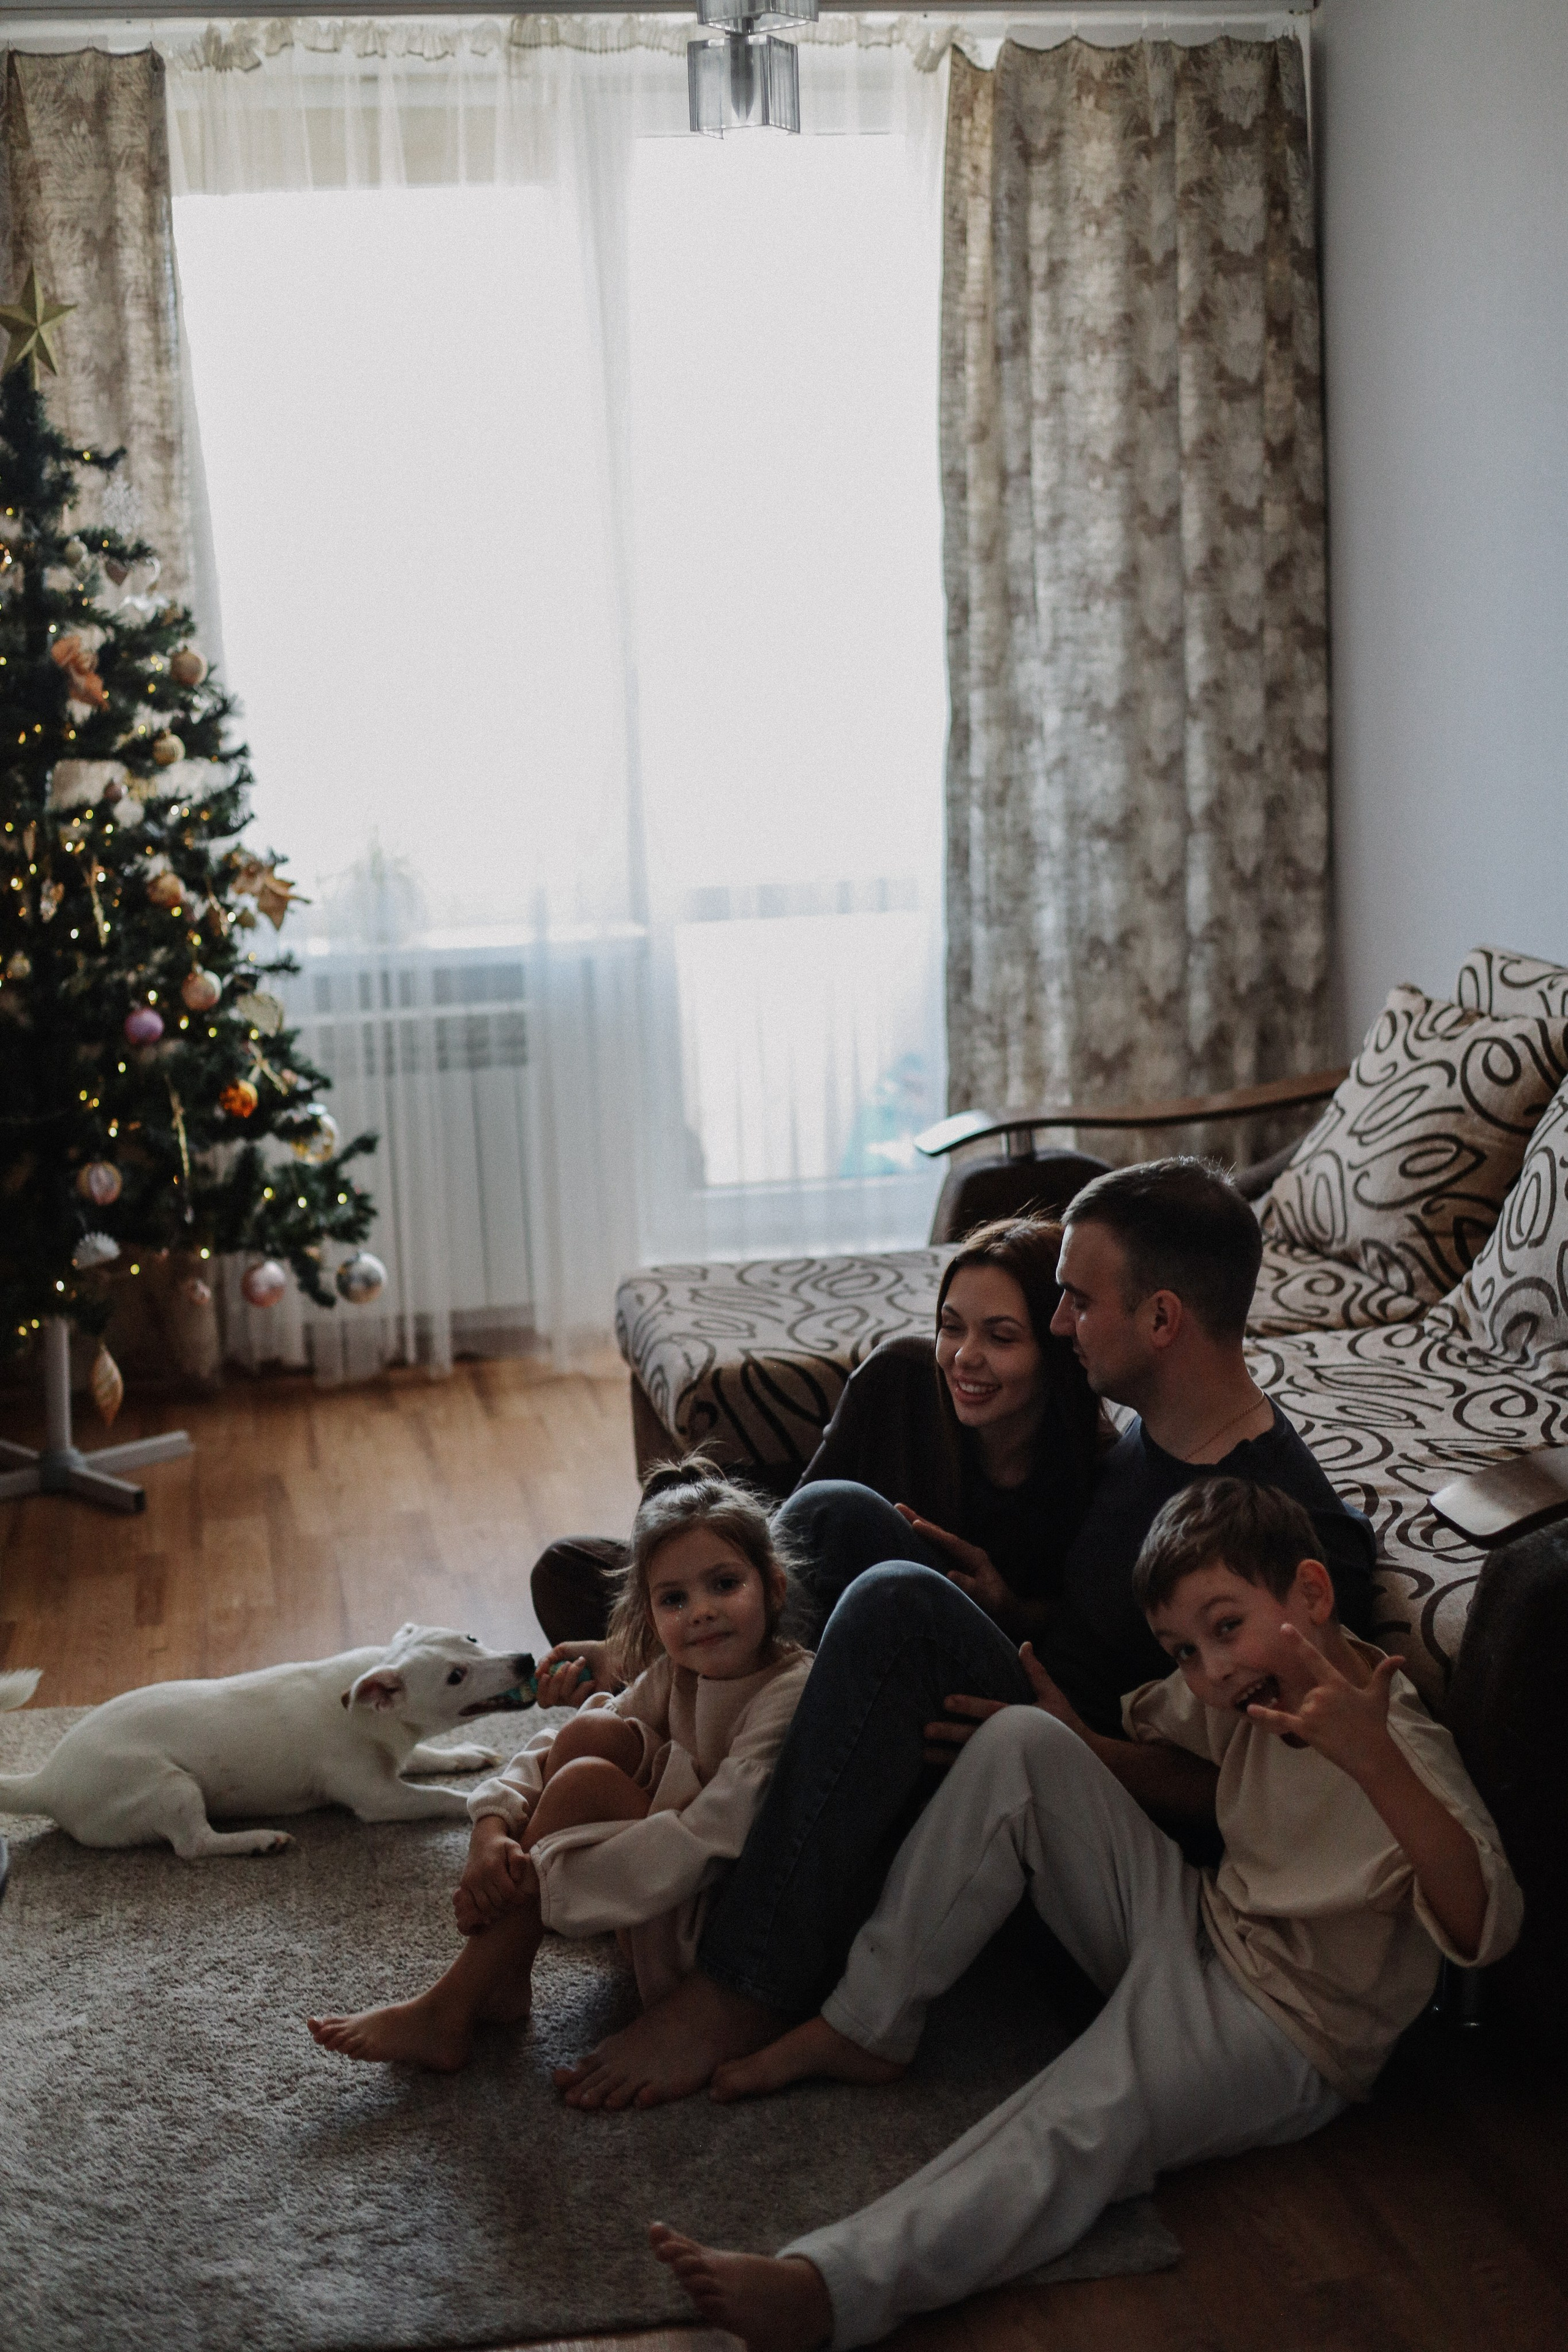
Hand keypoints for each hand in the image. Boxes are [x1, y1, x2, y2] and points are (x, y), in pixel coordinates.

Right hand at [454, 1814, 533, 1932]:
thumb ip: (519, 1861)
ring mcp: (470, 1882)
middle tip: (516, 1904)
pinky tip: (492, 1909)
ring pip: (485, 1907)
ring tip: (506, 1907)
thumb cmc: (502, 1845)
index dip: (518, 1898)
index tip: (525, 1898)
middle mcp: (479, 1876)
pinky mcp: (464, 1885)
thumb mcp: (514, 1847)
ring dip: (497, 1911)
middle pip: (497, 1902)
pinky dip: (482, 1911)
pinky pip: (473, 1905)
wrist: (483, 1840)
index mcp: (493, 1867)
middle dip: (509, 1905)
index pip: (508, 1892)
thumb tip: (516, 1878)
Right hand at [536, 1640, 619, 1707]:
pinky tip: (592, 1679)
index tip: (544, 1674)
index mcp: (558, 1686)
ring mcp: (577, 1701)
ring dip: (571, 1675)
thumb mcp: (562, 1650)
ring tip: (581, 1663)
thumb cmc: (588, 1652)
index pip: (541, 1698)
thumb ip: (546, 1659)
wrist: (610, 1653)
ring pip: (562, 1696)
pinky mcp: (589, 1704)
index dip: (539, 1688)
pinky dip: (582, 1685)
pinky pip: (577, 1699)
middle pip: (547, 1701)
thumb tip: (535, 1675)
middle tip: (566, 1665)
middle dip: (555, 1680)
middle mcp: (566, 1696)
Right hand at [896, 1507, 1013, 1620]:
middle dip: (920, 1520)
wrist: (1007, 1610)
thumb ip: (970, 1586)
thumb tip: (950, 1573)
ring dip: (921, 1526)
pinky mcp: (957, 1562)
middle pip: (941, 1533)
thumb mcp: (986, 1598)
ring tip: (901, 1514)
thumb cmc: (997, 1604)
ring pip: (938, 1537)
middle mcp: (967, 1552)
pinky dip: (925, 1538)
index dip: (932, 1533)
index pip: (950, 1541)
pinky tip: (913, 1534)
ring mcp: (962, 1556)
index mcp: (974, 1556)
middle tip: (899, 1507)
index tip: (915, 1524)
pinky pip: (938, 1547)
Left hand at [922, 1643, 1090, 1766]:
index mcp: (1021, 1720)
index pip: (990, 1711)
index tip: (946, 1701)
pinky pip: (982, 1777)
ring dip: (947, 1757)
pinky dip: (962, 1777)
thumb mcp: (1054, 1697)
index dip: (968, 1706)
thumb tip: (1025, 1644)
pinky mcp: (1009, 1776)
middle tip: (926, 1730)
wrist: (1087, 1762)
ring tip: (924, 1754)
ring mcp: (1010, 1761)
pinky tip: (944, 1777)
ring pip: (974, 1760)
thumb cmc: (1068, 1727)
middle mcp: (1012, 1741)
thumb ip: (1036, 1672)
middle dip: (950, 1734)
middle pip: (976, 1737)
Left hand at [1245, 1625, 1401, 1782]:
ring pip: (1302, 1708)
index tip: (1283, 1627)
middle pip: (1309, 1693)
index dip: (1298, 1642)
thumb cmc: (1374, 1724)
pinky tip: (1250, 1709)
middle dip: (1322, 1706)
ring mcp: (1311, 1711)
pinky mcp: (1305, 1728)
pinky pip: (1281, 1719)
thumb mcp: (1378, 1696)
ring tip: (1334, 1730)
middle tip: (1341, 1721)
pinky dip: (1265, 1715)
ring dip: (1313, 1718)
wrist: (1371, 1755)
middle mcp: (1320, 1694)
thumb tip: (1401, 1658)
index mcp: (1336, 1683)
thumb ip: (1384, 1674)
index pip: (1314, 1658)